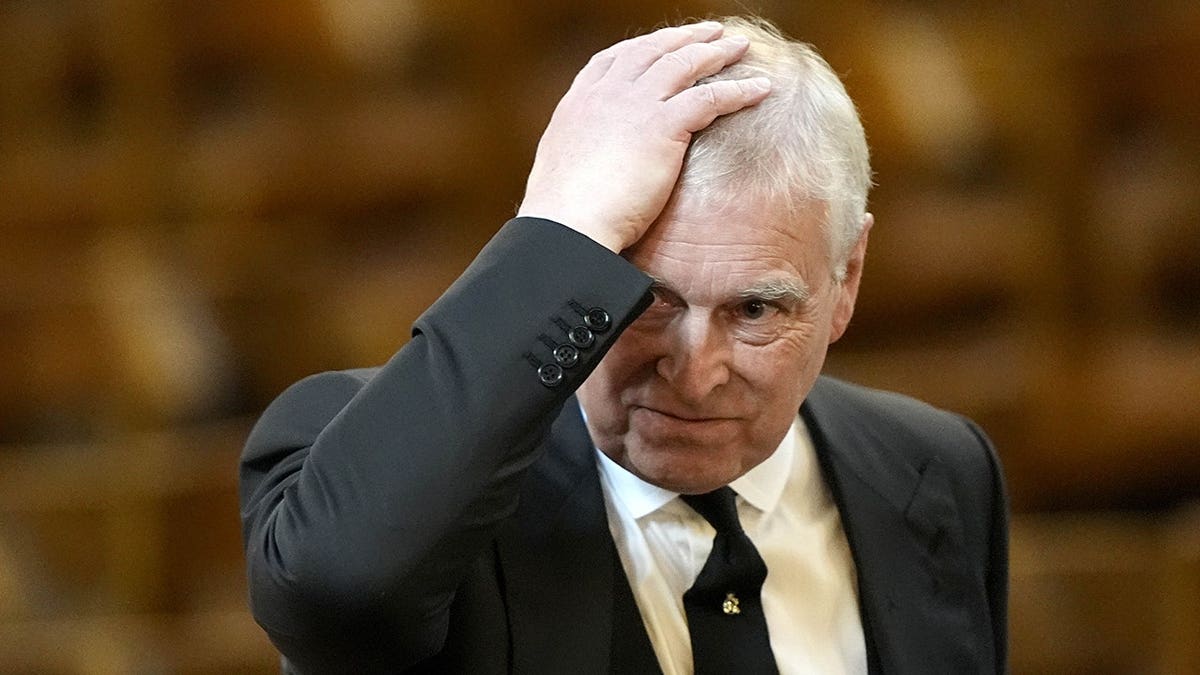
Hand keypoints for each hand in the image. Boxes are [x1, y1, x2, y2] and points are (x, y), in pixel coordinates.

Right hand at [517, 21, 771, 252]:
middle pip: (652, 51)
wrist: (568, 224)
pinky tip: (760, 88)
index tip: (660, 45)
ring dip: (716, 52)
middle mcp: (606, 93)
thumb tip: (589, 172)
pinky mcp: (663, 125)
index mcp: (578, 103)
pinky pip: (710, 98)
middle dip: (683, 38)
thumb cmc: (564, 216)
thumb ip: (581, 159)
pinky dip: (738, 90)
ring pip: (683, 64)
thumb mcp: (563, 174)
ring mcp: (635, 104)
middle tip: (710, 33)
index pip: (612, 60)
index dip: (641, 49)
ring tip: (740, 46)